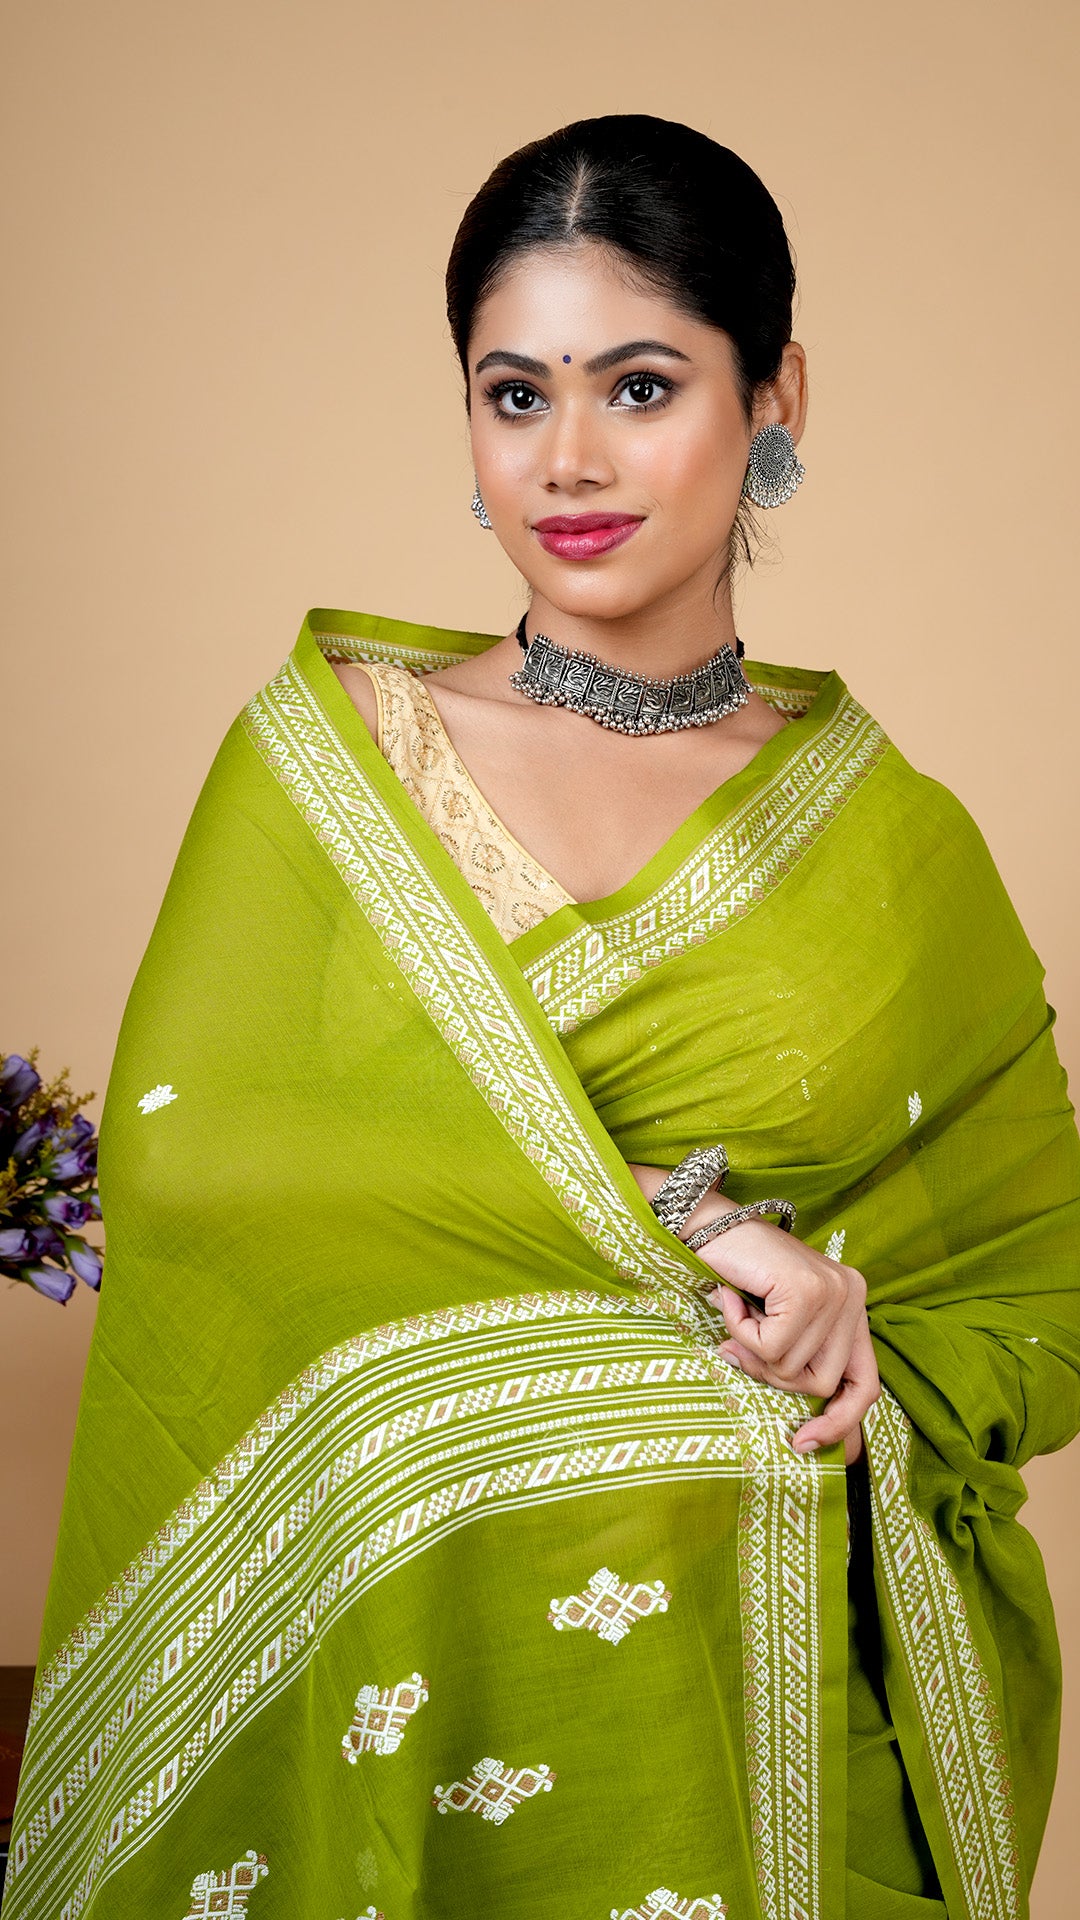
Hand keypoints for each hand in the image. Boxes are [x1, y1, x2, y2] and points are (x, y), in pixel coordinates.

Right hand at [627, 1164, 876, 1457]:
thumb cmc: (738, 1274)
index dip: (839, 1422)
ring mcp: (834, 1292)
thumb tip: (807, 1433)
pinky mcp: (807, 1290)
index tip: (803, 1443)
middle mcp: (853, 1296)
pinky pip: (771, 1346)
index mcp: (854, 1305)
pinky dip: (741, 1331)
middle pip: (823, 1383)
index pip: (865, 1384)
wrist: (707, 1223)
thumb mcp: (778, 1323)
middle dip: (775, 1376)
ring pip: (793, 1368)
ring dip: (753, 1350)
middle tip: (743, 1345)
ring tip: (737, 1312)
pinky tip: (730, 1300)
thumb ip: (796, 1359)